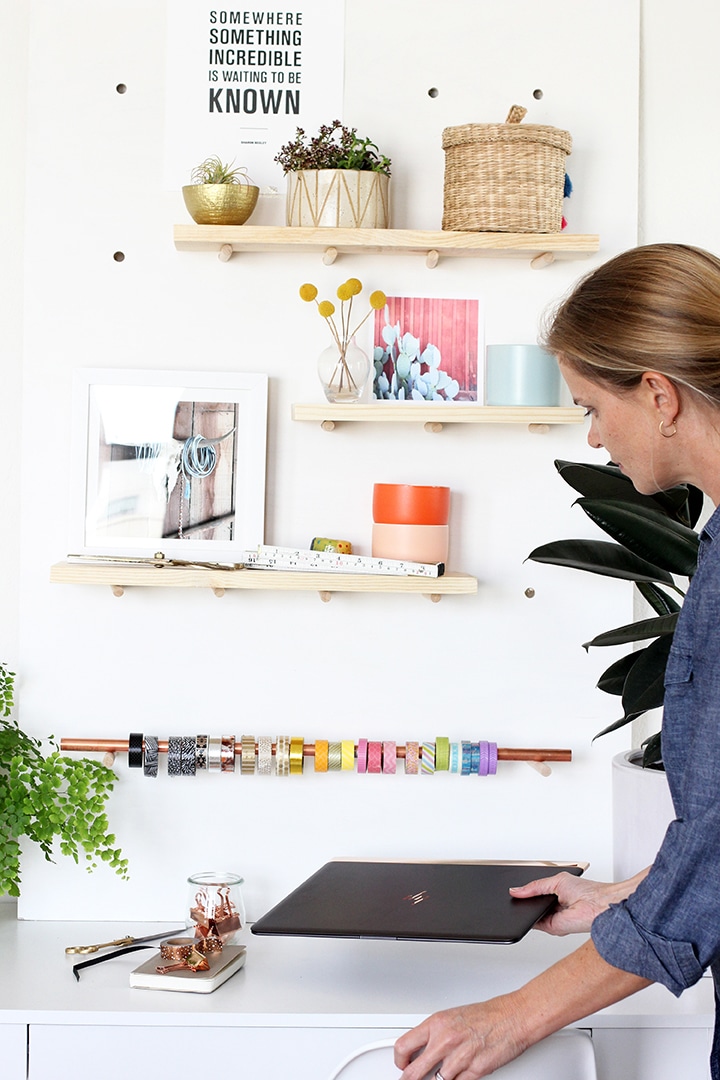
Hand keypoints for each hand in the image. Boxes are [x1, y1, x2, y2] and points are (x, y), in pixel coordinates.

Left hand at [394, 995, 526, 1079]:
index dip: (399, 1061)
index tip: (401, 1065)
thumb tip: (422, 1049)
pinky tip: (458, 1075)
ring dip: (439, 1079)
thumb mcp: (453, 1016)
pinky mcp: (475, 1071)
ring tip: (445, 1071)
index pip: (404, 1046)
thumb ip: (435, 1034)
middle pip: (414, 1072)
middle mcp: (445, 1040)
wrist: (512, 1017)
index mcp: (437, 1023)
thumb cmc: (487, 1015)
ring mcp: (459, 1058)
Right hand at [509, 867, 649, 935]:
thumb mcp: (555, 881)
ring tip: (519, 899)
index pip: (535, 895)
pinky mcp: (553, 928)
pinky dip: (528, 918)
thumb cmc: (589, 891)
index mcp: (556, 894)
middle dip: (522, 900)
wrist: (601, 905)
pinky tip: (524, 908)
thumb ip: (534, 886)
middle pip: (531, 906)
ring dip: (524, 908)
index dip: (524, 892)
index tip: (513, 889)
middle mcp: (554, 908)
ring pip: (531, 916)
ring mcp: (553, 919)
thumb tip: (516, 890)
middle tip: (514, 895)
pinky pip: (534, 924)